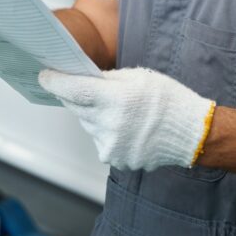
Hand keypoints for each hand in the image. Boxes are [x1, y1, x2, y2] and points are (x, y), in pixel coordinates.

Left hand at [38, 67, 215, 171]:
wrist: (190, 133)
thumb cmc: (167, 99)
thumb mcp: (137, 77)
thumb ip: (106, 79)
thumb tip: (79, 79)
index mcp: (115, 99)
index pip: (73, 90)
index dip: (55, 82)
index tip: (44, 76)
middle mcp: (109, 125)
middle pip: (77, 107)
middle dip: (77, 96)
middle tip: (87, 88)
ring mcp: (110, 145)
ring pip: (88, 124)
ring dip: (95, 115)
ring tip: (120, 110)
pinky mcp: (115, 159)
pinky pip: (100, 140)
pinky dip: (106, 131)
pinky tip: (126, 127)